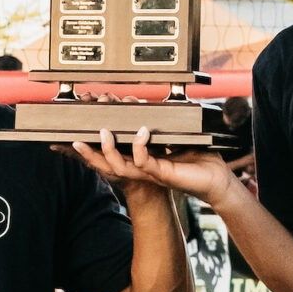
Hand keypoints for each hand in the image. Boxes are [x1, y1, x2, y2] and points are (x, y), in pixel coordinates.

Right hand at [62, 124, 235, 207]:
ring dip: (109, 150)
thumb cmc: (197, 160)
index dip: (92, 151)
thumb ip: (158, 131)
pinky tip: (141, 133)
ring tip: (103, 132)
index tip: (77, 136)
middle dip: (88, 155)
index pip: (110, 157)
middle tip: (75, 140)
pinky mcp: (162, 173)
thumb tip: (147, 111)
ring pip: (119, 166)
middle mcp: (142, 170)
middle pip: (106, 165)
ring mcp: (151, 173)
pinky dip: (140, 147)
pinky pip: (144, 162)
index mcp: (140, 162)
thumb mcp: (173, 141)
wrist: (216, 180)